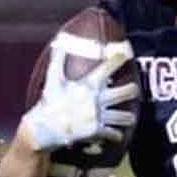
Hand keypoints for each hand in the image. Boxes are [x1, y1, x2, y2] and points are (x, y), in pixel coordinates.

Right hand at [23, 41, 138, 151]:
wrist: (41, 130)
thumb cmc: (48, 103)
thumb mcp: (53, 81)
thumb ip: (58, 61)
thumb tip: (58, 42)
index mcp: (87, 85)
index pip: (107, 68)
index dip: (118, 59)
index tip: (126, 54)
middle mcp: (95, 99)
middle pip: (127, 92)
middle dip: (133, 91)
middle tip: (135, 91)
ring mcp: (97, 116)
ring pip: (124, 116)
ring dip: (128, 118)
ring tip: (131, 118)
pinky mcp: (95, 131)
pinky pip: (113, 133)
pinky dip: (117, 135)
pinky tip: (118, 135)